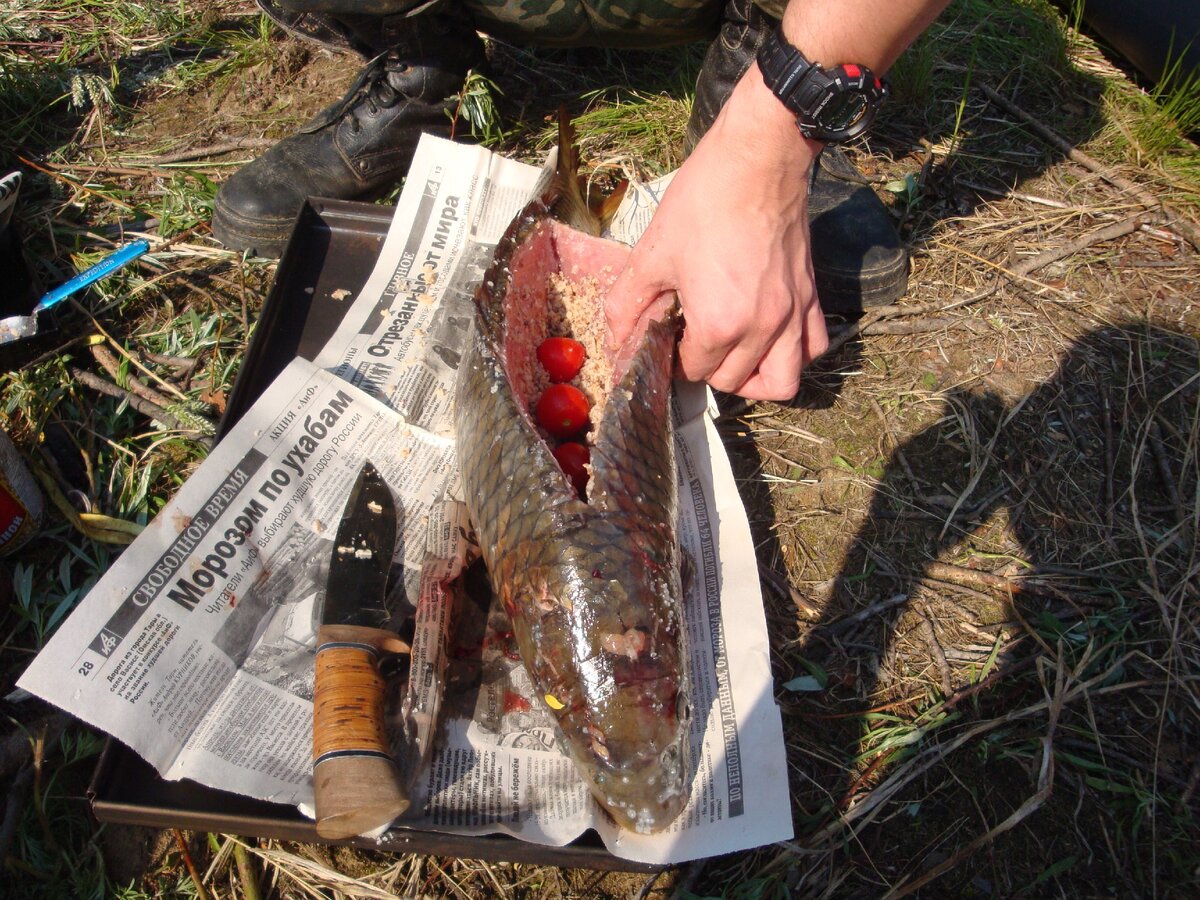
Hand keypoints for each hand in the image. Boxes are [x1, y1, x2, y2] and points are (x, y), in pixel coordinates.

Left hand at [605, 65, 828, 400]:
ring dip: (756, 380)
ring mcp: (792, 312)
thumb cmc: (705, 200)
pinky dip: (793, 354)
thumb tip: (616, 337)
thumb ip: (627, 304)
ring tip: (734, 358)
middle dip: (708, 370)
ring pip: (783, 380)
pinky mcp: (810, 294)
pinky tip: (770, 338)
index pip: (695, 370)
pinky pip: (814, 346)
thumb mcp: (653, 253)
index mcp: (720, 322)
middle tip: (691, 343)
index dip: (674, 360)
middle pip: (734, 381)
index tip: (667, 340)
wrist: (758, 157)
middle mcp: (762, 327)